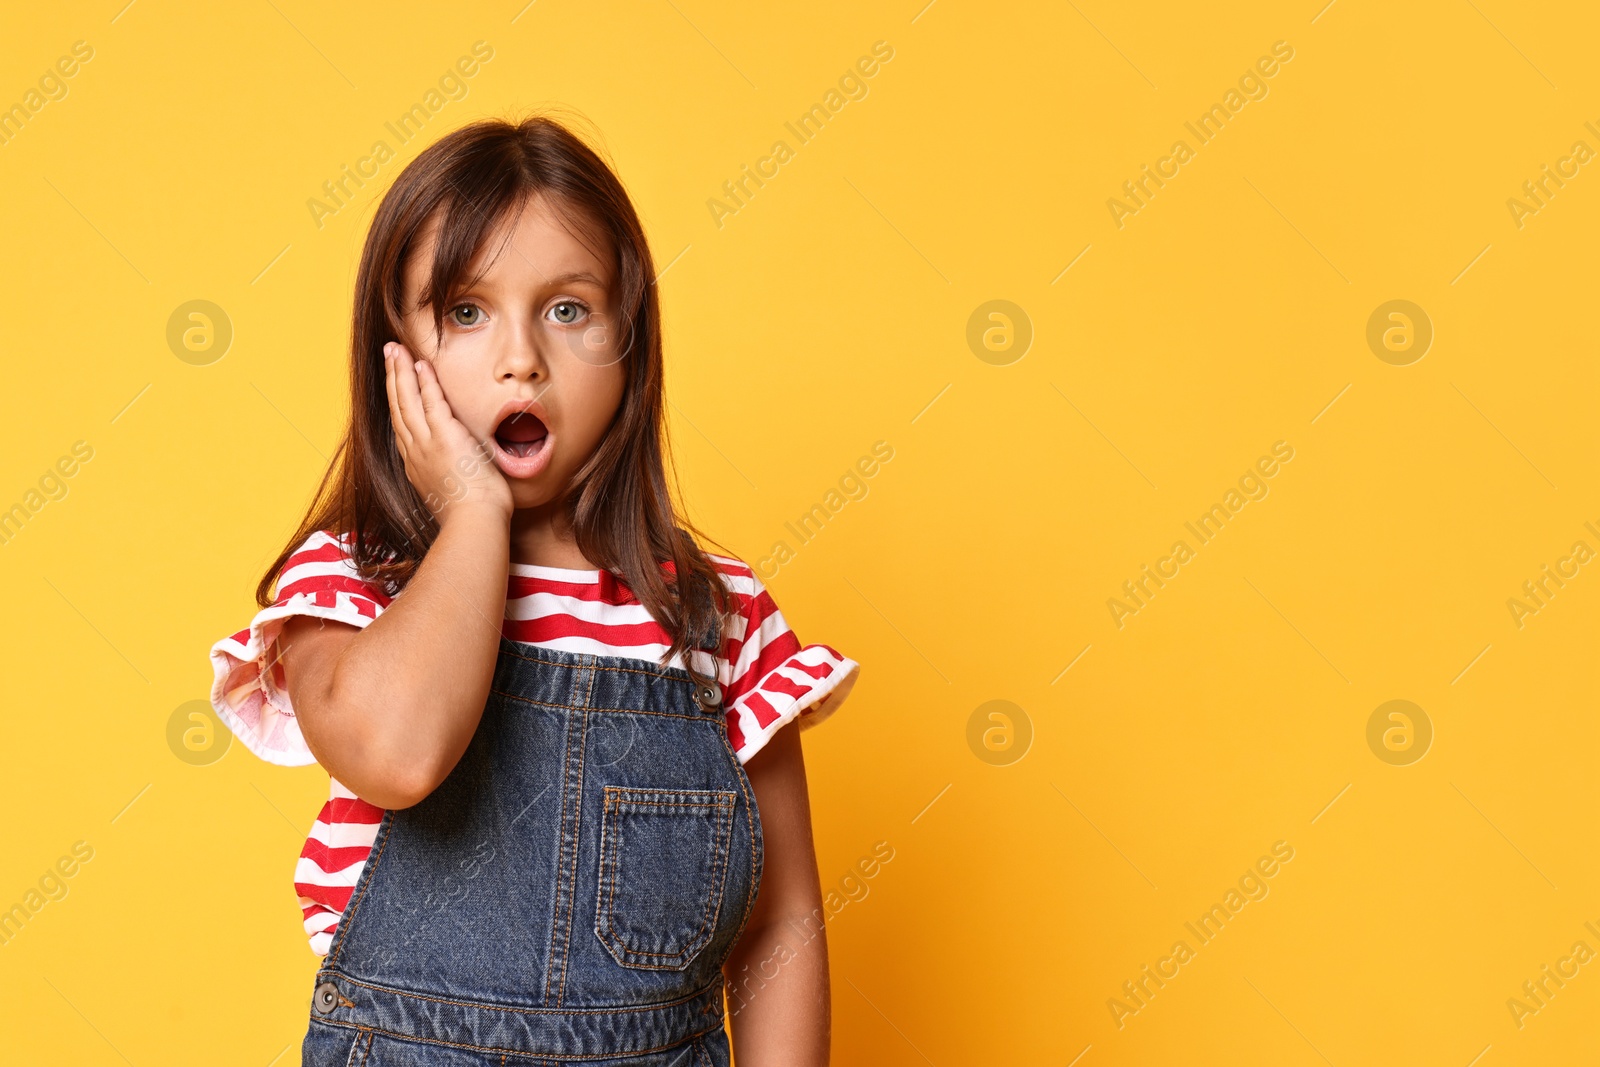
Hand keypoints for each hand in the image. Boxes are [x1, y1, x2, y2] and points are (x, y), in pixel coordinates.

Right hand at [384, 341, 511, 524]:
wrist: (474, 524)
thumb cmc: (471, 517)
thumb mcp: (452, 494)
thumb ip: (450, 478)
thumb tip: (460, 475)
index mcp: (417, 466)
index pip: (403, 427)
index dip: (397, 402)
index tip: (396, 385)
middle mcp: (415, 453)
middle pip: (398, 408)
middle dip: (392, 378)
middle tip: (388, 354)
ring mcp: (426, 444)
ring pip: (407, 400)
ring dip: (401, 371)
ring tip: (395, 349)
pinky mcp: (444, 437)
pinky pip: (431, 401)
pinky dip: (424, 381)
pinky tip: (420, 363)